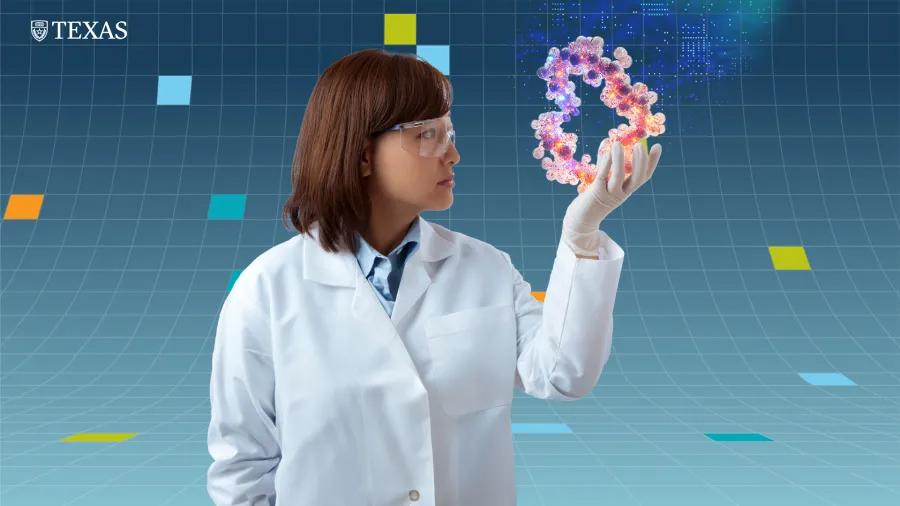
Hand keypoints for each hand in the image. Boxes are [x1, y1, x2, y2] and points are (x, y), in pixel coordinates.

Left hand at [562, 140, 661, 256]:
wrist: (581, 219)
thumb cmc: (593, 197)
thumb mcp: (604, 180)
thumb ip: (607, 164)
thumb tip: (609, 141)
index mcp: (627, 190)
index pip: (644, 177)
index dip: (652, 163)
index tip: (657, 146)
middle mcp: (622, 193)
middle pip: (637, 179)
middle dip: (641, 161)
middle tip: (641, 145)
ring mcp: (609, 194)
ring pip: (619, 177)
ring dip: (619, 160)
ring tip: (618, 144)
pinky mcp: (596, 192)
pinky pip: (602, 176)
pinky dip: (605, 164)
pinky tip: (607, 152)